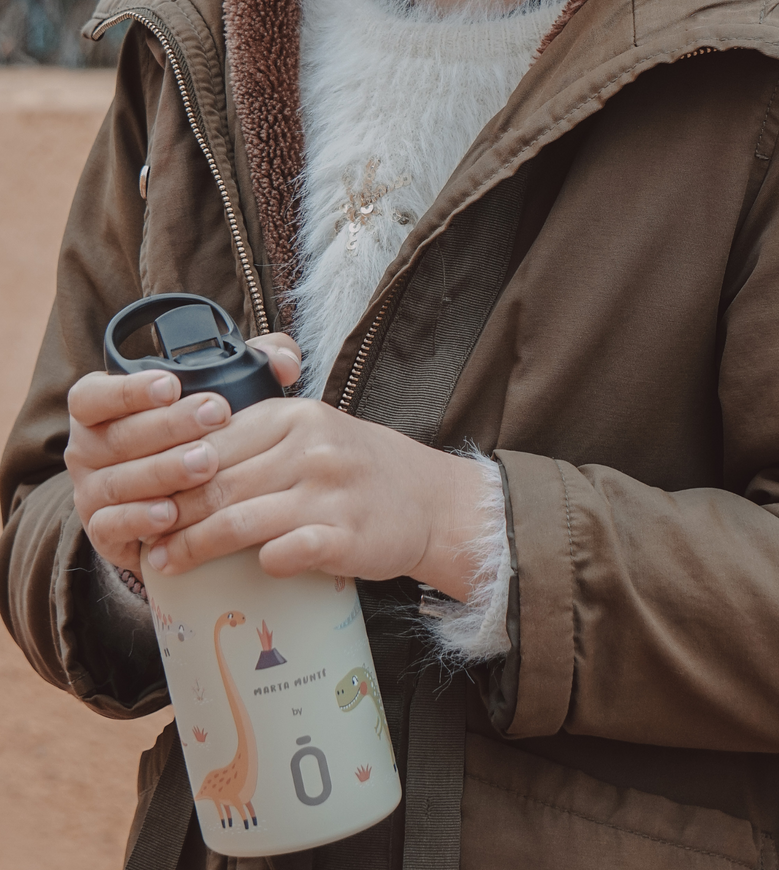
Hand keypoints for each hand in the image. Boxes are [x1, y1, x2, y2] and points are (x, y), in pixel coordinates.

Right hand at [65, 333, 301, 576]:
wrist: (192, 509)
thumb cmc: (204, 437)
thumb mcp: (223, 393)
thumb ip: (255, 364)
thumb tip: (284, 362)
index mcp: (102, 410)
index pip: (94, 395)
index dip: (128, 389)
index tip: (173, 384)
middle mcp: (89, 450)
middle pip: (114, 437)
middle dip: (167, 425)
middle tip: (215, 414)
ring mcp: (92, 493)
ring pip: (117, 482)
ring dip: (161, 471)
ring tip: (206, 463)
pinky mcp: (104, 532)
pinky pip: (113, 527)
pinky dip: (141, 520)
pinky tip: (172, 514)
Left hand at [146, 400, 487, 601]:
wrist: (430, 500)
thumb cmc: (360, 468)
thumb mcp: (315, 432)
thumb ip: (258, 439)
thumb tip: (179, 463)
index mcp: (297, 416)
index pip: (213, 439)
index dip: (168, 469)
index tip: (140, 492)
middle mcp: (313, 449)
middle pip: (217, 481)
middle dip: (169, 512)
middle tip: (139, 533)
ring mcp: (331, 494)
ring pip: (240, 520)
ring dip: (193, 545)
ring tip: (164, 562)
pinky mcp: (348, 537)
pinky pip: (287, 552)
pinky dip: (259, 563)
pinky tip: (240, 572)